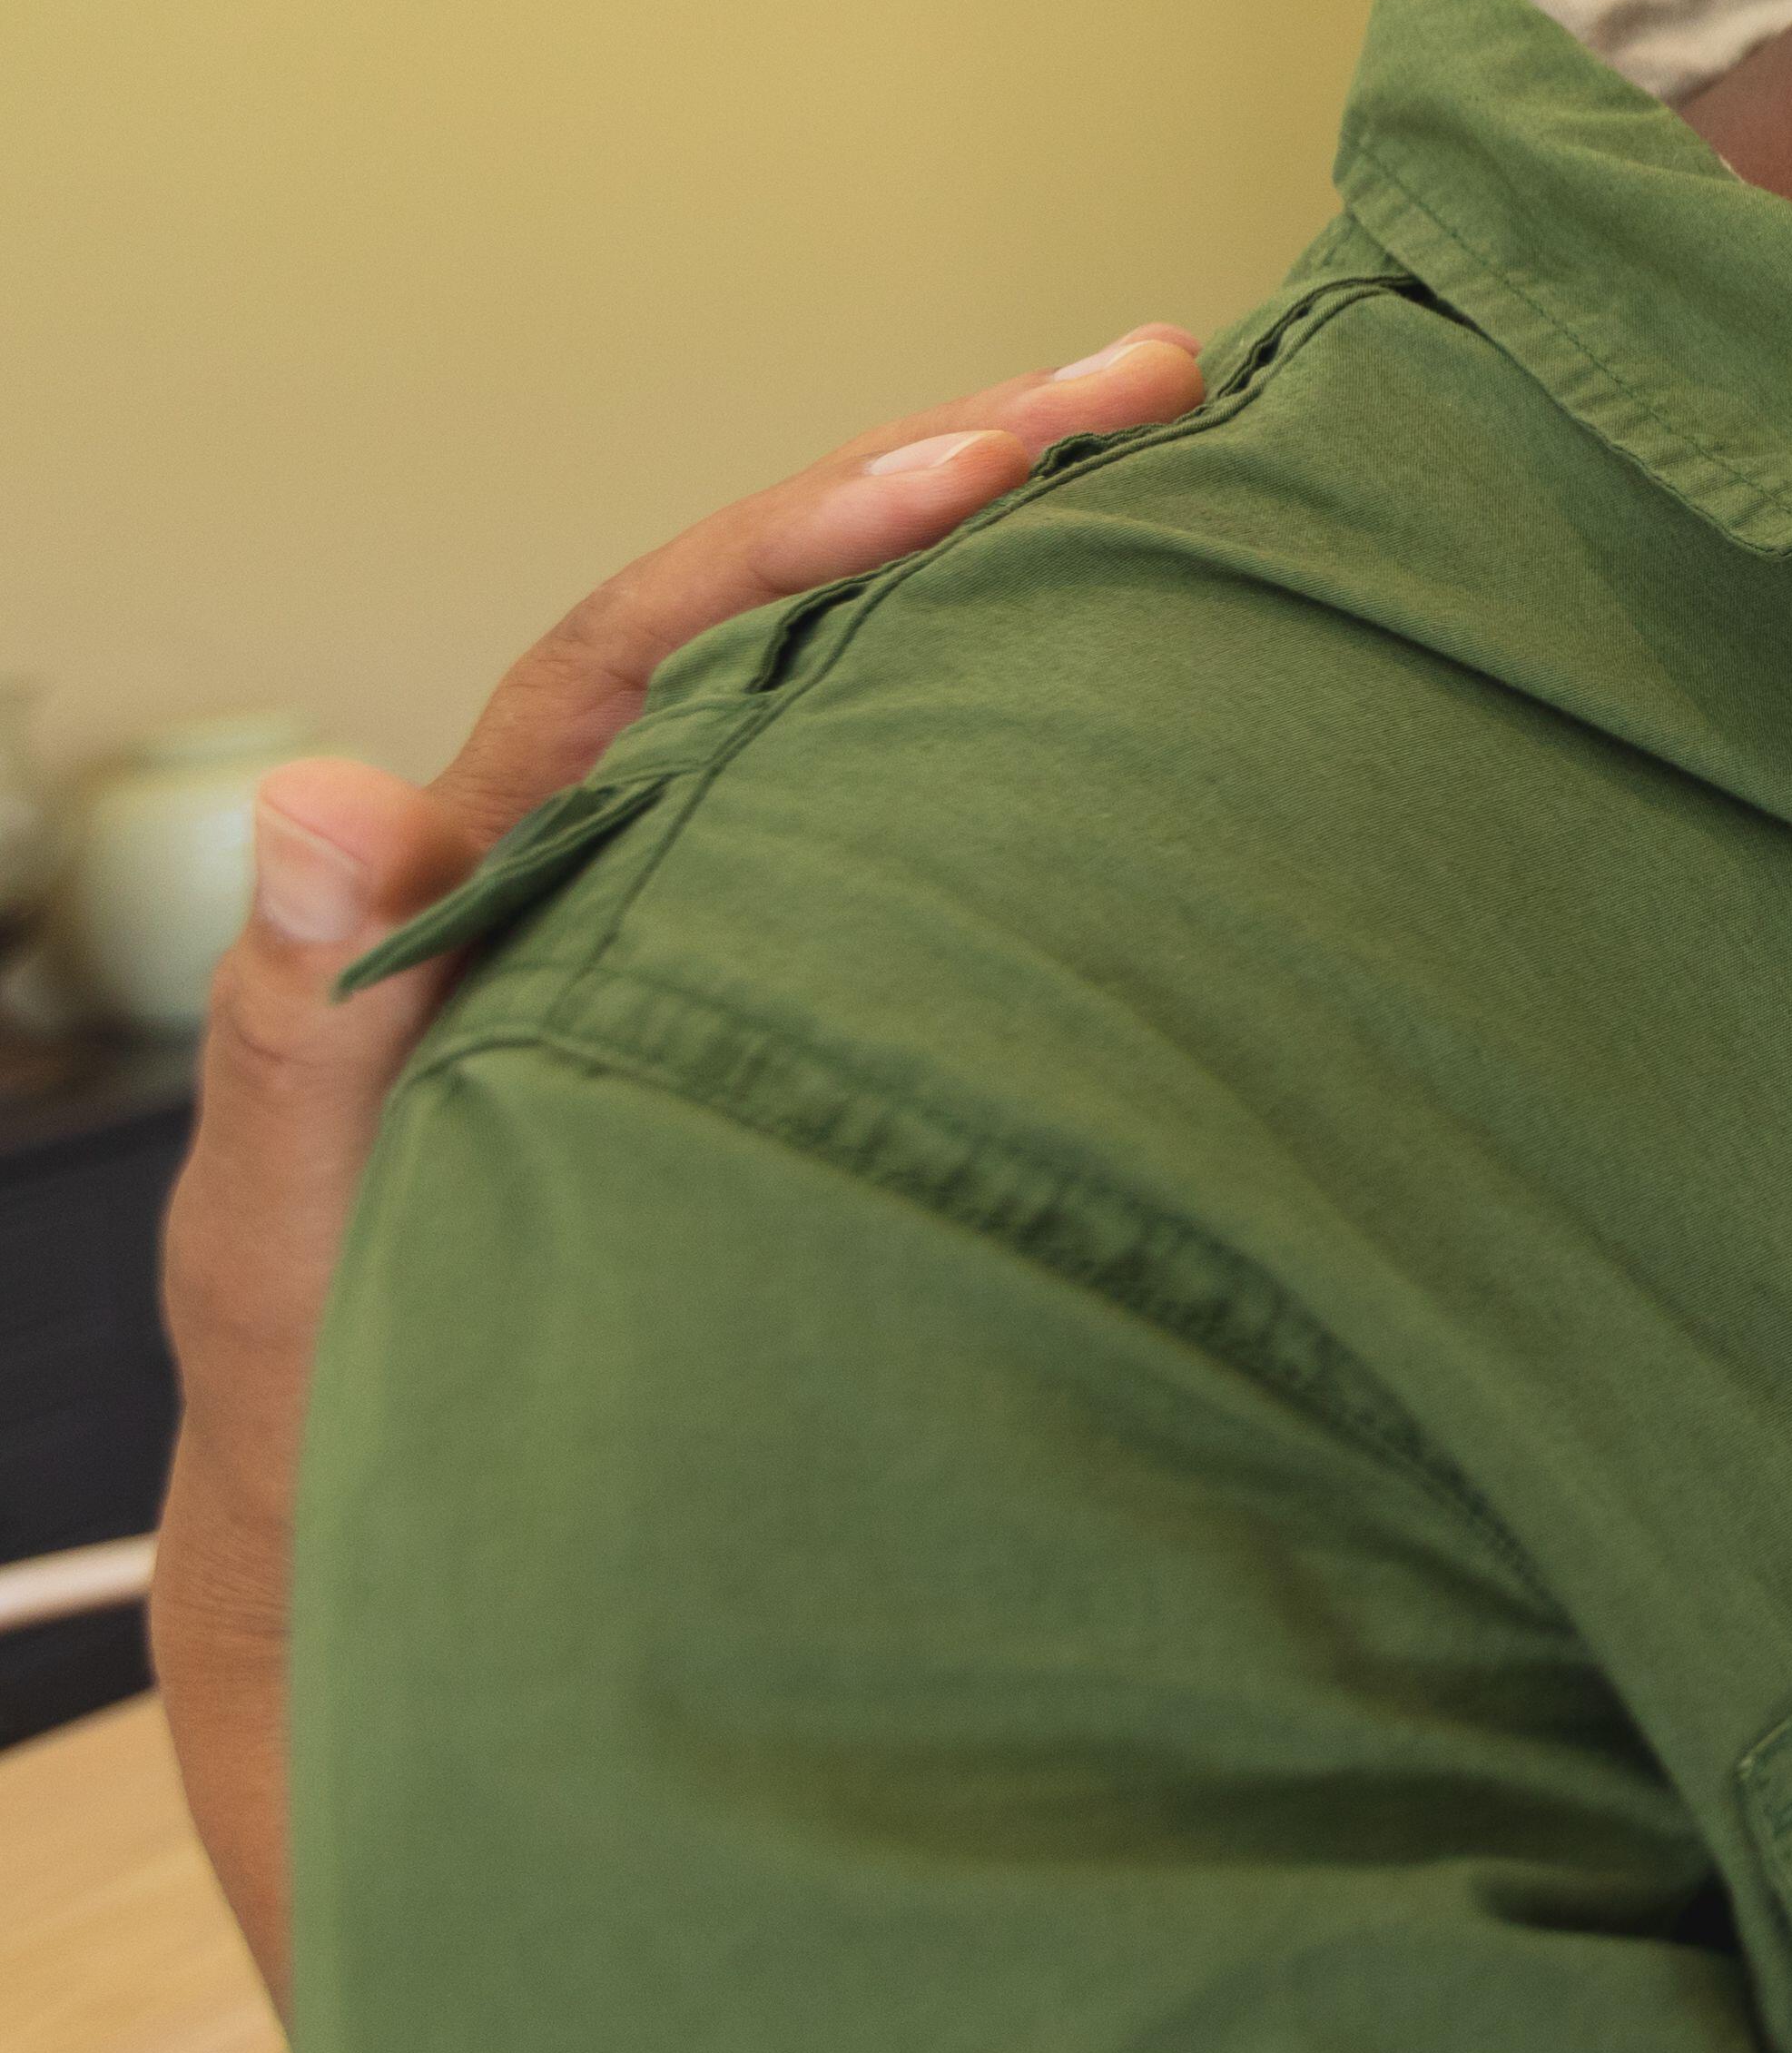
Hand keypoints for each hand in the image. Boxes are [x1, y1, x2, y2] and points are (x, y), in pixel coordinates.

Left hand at [145, 327, 1211, 2005]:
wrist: (442, 1671)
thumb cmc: (351, 1488)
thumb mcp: (303, 1284)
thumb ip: (309, 1065)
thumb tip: (322, 801)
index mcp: (506, 908)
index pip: (661, 656)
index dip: (822, 533)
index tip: (999, 450)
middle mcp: (640, 901)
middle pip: (805, 636)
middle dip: (978, 486)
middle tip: (1169, 381)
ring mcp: (765, 972)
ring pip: (901, 735)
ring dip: (1048, 605)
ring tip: (1227, 489)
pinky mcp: (875, 1063)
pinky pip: (964, 882)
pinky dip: (1080, 778)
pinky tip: (1210, 737)